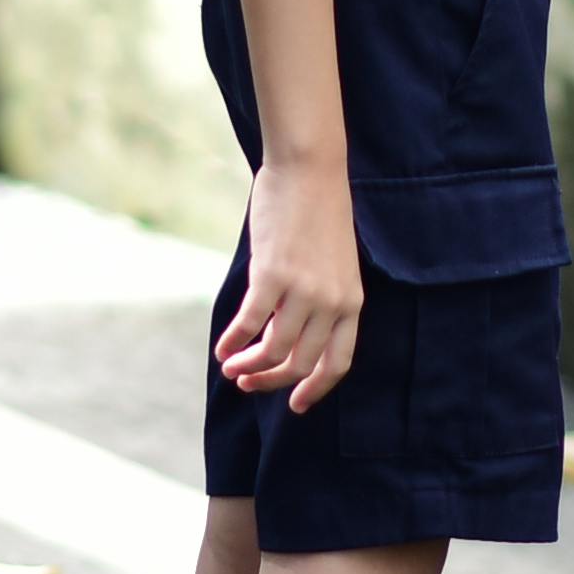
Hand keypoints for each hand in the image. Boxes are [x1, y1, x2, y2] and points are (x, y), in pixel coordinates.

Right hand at [215, 152, 361, 410]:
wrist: (310, 169)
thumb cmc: (318, 211)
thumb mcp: (333, 263)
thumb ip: (320, 298)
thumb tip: (289, 331)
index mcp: (351, 301)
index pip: (337, 362)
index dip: (315, 389)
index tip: (295, 404)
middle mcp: (331, 302)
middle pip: (300, 362)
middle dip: (271, 381)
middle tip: (248, 382)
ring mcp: (303, 290)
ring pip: (274, 350)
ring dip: (249, 366)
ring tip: (231, 368)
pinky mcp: (273, 276)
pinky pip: (250, 323)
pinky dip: (234, 341)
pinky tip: (222, 348)